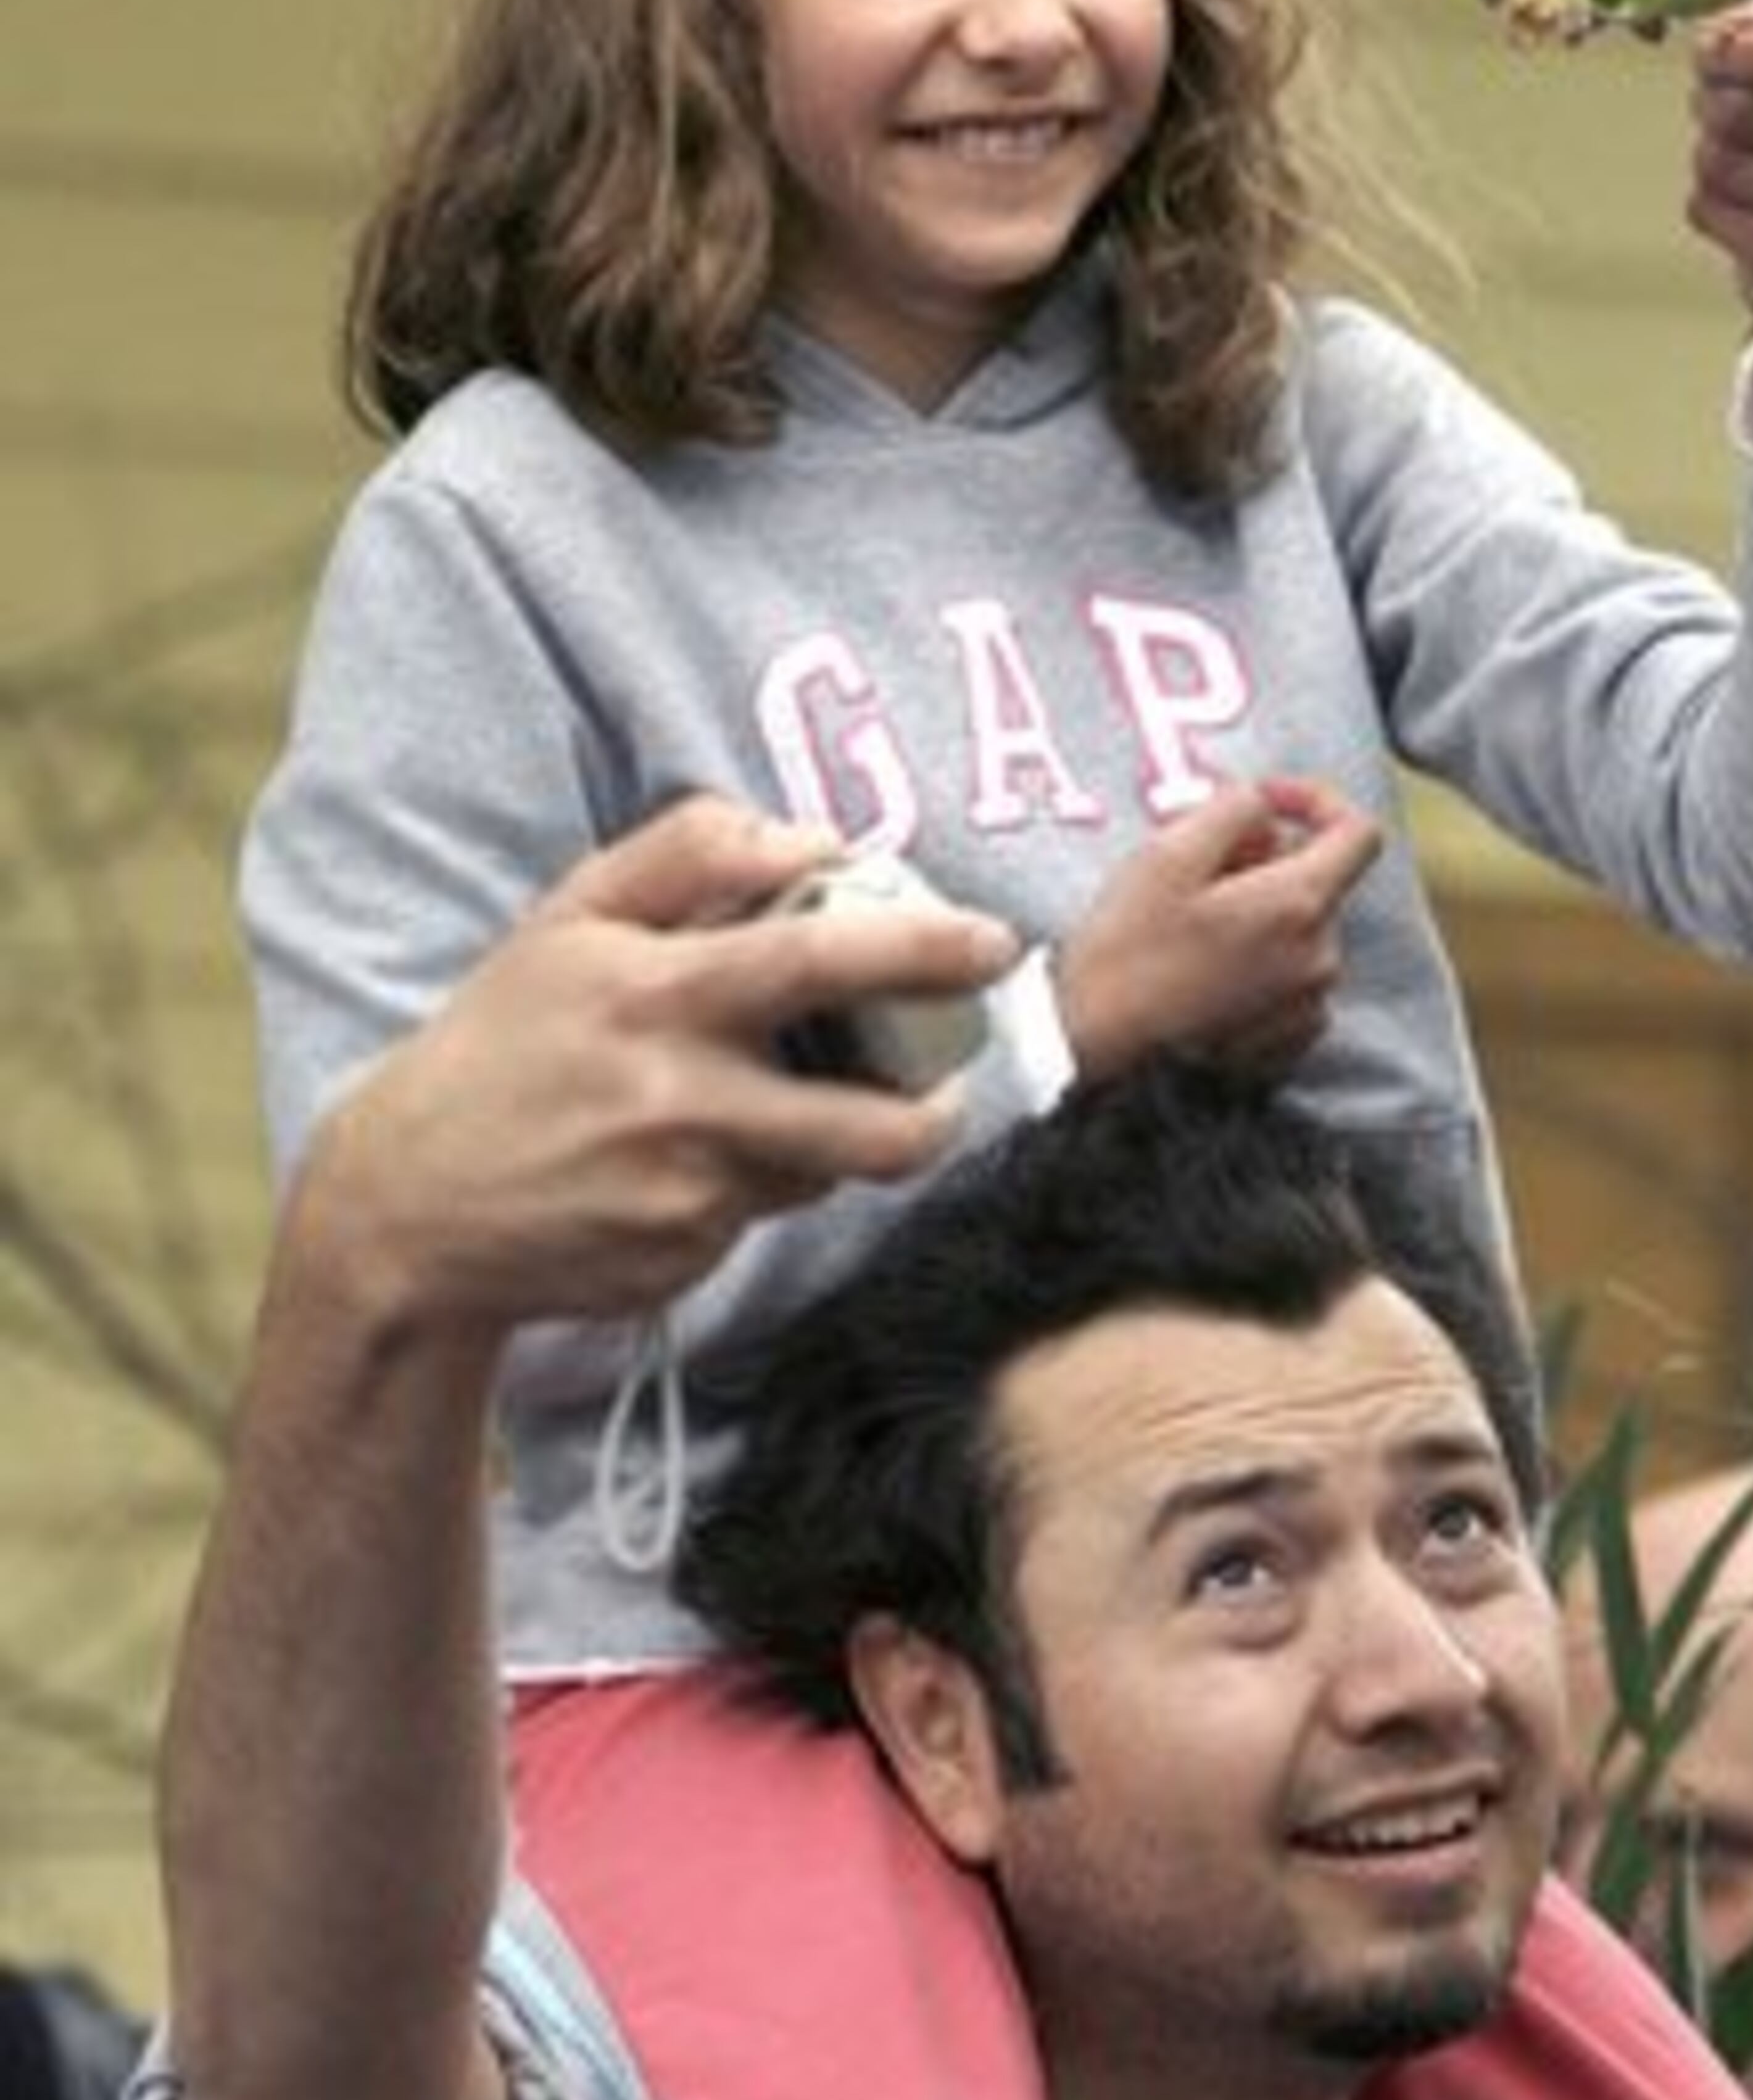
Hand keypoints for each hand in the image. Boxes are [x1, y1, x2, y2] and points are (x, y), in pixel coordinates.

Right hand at [300, 796, 1020, 1339]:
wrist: (410, 1206)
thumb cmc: (503, 1043)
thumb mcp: (571, 918)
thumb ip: (692, 852)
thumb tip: (815, 837)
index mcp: (656, 998)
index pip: (819, 962)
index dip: (924, 951)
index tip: (994, 945)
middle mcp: (680, 1103)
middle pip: (873, 1125)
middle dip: (935, 1112)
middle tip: (943, 1088)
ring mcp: (687, 1197)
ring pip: (824, 1169)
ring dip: (832, 1141)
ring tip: (772, 1107)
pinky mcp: (684, 1262)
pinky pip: (764, 1214)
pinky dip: (753, 1183)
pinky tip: (683, 1164)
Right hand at [1056, 776, 1384, 1084]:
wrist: (1093, 1043)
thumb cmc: (1127, 947)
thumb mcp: (1169, 852)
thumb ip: (1233, 809)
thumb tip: (1264, 807)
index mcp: (1300, 905)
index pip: (1358, 833)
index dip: (1317, 801)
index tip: (1267, 802)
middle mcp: (1321, 958)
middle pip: (1318, 880)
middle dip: (1268, 859)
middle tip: (1198, 867)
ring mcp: (1308, 1005)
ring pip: (1300, 928)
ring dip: (1259, 911)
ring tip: (1194, 923)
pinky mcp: (1288, 1041)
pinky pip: (1290, 976)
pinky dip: (1260, 959)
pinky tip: (1207, 968)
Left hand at [1687, 0, 1752, 456]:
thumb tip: (1729, 20)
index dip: (1725, 54)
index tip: (1722, 64)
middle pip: (1736, 105)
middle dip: (1712, 115)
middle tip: (1731, 132)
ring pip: (1716, 157)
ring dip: (1710, 168)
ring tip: (1747, 182)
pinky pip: (1708, 207)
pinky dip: (1708, 211)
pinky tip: (1744, 222)